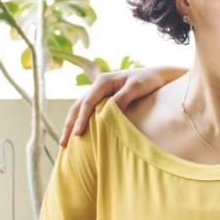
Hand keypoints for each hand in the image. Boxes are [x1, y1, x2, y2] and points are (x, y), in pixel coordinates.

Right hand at [61, 66, 186, 146]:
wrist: (156, 75)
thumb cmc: (148, 81)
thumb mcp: (137, 87)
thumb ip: (122, 98)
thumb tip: (108, 112)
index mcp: (103, 81)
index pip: (87, 103)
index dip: (81, 119)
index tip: (77, 134)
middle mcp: (98, 86)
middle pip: (77, 107)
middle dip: (69, 125)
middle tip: (63, 144)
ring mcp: (100, 93)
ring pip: (80, 110)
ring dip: (72, 125)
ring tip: (65, 144)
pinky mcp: (104, 99)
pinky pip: (88, 112)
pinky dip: (81, 123)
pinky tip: (79, 136)